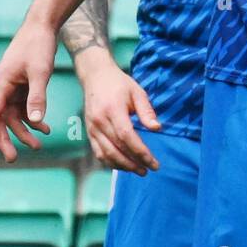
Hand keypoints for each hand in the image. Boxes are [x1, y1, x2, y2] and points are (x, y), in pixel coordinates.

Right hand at [0, 15, 57, 160]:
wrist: (43, 26)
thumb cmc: (38, 46)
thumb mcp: (40, 72)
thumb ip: (37, 96)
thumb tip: (35, 119)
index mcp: (1, 84)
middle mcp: (3, 87)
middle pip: (1, 119)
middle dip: (7, 139)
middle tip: (13, 159)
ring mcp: (13, 86)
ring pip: (14, 116)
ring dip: (25, 130)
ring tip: (39, 145)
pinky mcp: (22, 85)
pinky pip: (24, 107)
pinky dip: (33, 117)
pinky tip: (45, 127)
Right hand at [75, 47, 160, 174]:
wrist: (96, 77)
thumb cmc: (119, 84)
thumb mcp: (137, 92)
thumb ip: (146, 111)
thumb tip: (157, 129)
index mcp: (113, 110)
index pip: (127, 137)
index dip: (140, 152)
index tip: (153, 162)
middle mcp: (100, 121)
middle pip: (117, 148)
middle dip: (134, 163)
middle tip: (148, 170)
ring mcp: (92, 128)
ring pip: (107, 154)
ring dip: (123, 166)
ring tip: (138, 170)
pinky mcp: (89, 132)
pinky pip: (98, 152)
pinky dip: (110, 162)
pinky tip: (123, 165)